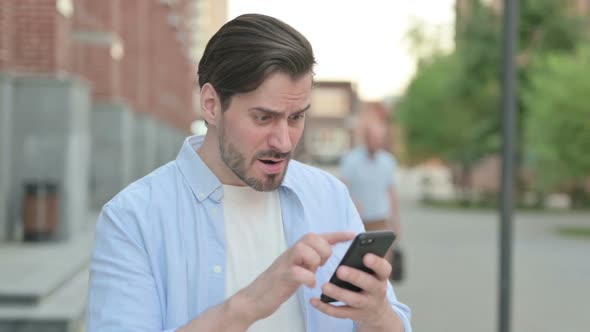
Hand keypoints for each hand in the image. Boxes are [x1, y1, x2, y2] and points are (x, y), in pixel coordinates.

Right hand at [237, 232, 355, 323]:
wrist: (254, 298)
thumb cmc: (279, 283)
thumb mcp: (298, 268)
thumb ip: (309, 260)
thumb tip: (327, 255)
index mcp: (297, 250)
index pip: (319, 236)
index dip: (337, 234)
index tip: (353, 235)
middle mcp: (291, 253)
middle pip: (312, 237)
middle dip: (323, 250)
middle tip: (321, 265)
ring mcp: (285, 264)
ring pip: (304, 250)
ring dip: (314, 262)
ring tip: (312, 274)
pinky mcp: (281, 277)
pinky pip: (298, 272)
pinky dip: (308, 278)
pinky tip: (309, 284)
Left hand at [310, 253, 395, 329]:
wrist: (376, 311)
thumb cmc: (369, 281)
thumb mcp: (372, 271)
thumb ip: (362, 256)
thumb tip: (349, 236)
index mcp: (381, 276)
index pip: (384, 268)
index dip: (376, 263)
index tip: (366, 256)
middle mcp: (377, 291)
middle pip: (369, 284)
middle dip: (355, 276)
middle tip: (340, 270)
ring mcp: (367, 304)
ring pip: (353, 299)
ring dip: (338, 293)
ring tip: (324, 286)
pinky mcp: (355, 315)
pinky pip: (340, 313)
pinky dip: (326, 307)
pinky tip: (314, 300)